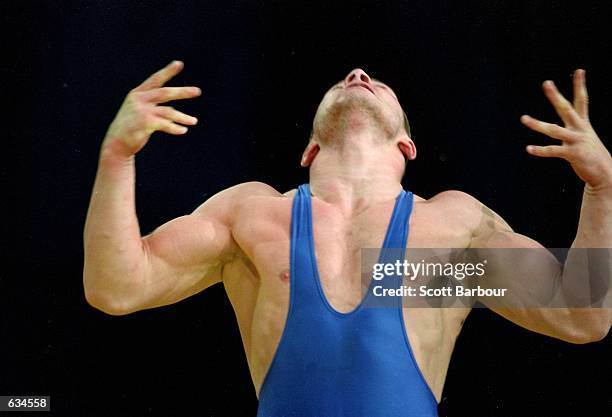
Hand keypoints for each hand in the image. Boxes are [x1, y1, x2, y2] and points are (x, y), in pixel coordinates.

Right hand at [101, 60, 200, 156]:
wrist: (116, 144)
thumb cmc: (131, 127)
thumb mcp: (139, 111)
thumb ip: (154, 107)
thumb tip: (174, 110)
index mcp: (137, 94)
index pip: (155, 80)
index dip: (167, 71)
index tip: (179, 63)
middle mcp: (139, 100)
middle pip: (165, 93)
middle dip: (182, 92)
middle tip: (198, 91)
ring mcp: (141, 111)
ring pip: (168, 112)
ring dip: (183, 117)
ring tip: (194, 121)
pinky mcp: (144, 124)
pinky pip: (165, 124)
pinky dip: (175, 128)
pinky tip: (183, 130)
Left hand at [520, 69, 611, 190]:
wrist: (606, 173)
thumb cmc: (591, 154)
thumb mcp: (585, 137)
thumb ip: (574, 128)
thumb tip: (563, 123)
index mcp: (583, 124)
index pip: (582, 100)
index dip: (580, 85)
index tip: (579, 70)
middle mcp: (580, 129)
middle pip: (566, 109)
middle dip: (556, 96)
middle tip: (546, 83)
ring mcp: (576, 141)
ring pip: (553, 130)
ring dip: (537, 124)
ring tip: (523, 118)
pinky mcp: (573, 154)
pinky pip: (553, 151)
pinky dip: (540, 150)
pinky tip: (528, 148)